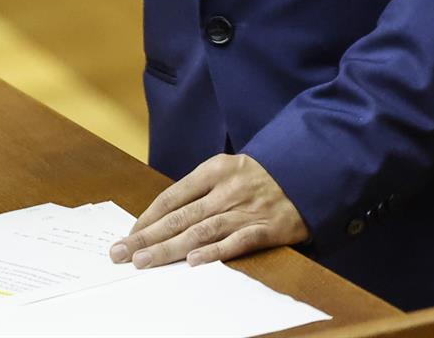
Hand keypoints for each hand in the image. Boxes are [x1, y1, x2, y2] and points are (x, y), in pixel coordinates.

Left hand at [111, 153, 307, 268]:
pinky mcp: (268, 228)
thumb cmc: (260, 176)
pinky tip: (192, 262)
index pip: (171, 198)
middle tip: (122, 253)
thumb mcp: (227, 170)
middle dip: (147, 238)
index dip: (147, 218)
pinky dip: (214, 252)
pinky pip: (236, 242)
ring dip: (169, 249)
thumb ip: (200, 190)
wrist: (310, 171)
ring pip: (200, 231)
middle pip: (178, 217)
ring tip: (145, 262)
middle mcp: (225, 190)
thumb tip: (163, 217)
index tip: (129, 235)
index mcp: (213, 171)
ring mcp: (246, 209)